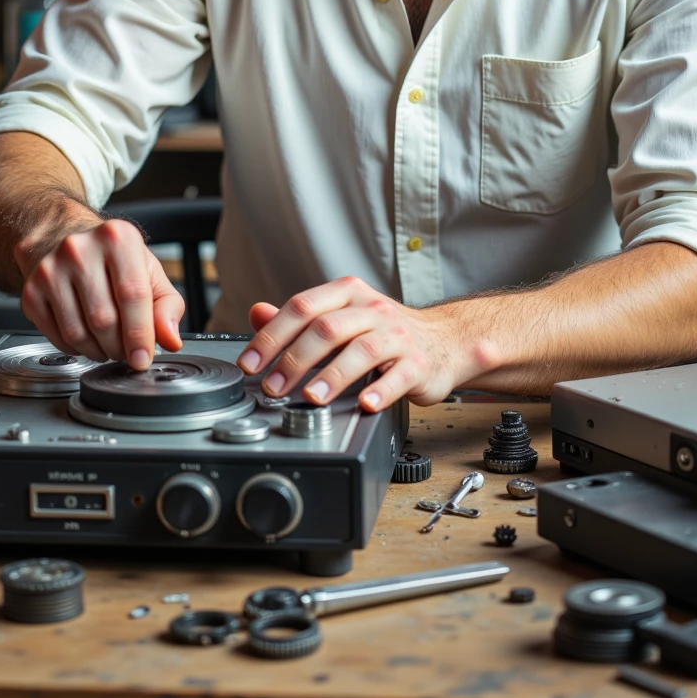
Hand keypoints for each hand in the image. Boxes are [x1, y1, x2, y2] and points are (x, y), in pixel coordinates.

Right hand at [16, 219, 184, 367]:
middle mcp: (79, 249)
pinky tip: (86, 338)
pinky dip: (76, 349)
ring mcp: (50, 270)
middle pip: (104, 319)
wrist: (61, 238)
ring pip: (78, 333)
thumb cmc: (111, 258)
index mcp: (117, 237)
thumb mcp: (149, 272)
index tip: (143, 358)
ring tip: (108, 345)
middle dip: (119, 347)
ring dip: (98, 351)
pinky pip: (57, 338)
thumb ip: (167, 306)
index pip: (132, 295)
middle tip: (126, 350)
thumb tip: (170, 339)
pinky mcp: (31, 291)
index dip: (140, 335)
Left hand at [237, 276, 462, 412]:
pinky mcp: (418, 363)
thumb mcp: (341, 317)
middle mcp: (372, 309)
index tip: (251, 363)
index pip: (302, 307)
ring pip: (361, 350)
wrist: (446, 340)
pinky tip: (364, 404)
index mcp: (348, 294)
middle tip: (273, 387)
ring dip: (332, 376)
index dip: (271, 336)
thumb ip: (299, 319)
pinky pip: (398, 376)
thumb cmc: (386, 331)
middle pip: (327, 329)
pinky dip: (380, 390)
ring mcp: (397, 335)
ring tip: (310, 398)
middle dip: (294, 359)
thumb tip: (256, 313)